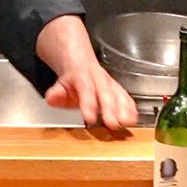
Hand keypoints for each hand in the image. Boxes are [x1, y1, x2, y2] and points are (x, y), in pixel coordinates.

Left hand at [36, 14, 137, 130]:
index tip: (89, 118)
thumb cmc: (72, 80)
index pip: (85, 90)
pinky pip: (126, 96)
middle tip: (112, 123)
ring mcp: (109, 83)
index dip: (88, 104)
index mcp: (82, 76)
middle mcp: (98, 78)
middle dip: (110, 109)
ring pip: (118, 93)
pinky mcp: (118, 88)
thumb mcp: (59, 84)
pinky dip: (131, 107)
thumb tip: (51, 98)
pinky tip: (134, 117)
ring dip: (124, 108)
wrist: (80, 62)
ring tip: (127, 122)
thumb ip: (56, 93)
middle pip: (105, 93)